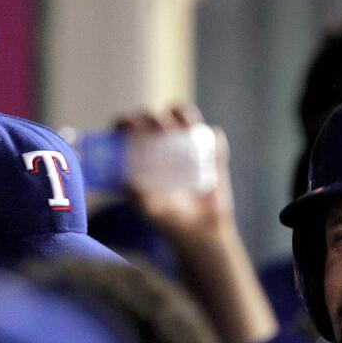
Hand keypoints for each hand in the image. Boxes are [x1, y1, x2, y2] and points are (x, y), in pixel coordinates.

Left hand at [118, 105, 234, 238]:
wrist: (200, 229)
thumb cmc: (168, 218)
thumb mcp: (150, 210)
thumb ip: (138, 197)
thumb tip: (129, 180)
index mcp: (140, 153)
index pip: (127, 128)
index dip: (127, 121)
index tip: (132, 126)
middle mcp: (161, 142)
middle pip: (154, 118)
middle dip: (154, 117)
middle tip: (160, 128)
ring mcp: (187, 144)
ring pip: (184, 116)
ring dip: (184, 113)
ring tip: (187, 125)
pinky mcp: (211, 152)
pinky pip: (214, 138)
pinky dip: (213, 138)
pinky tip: (212, 149)